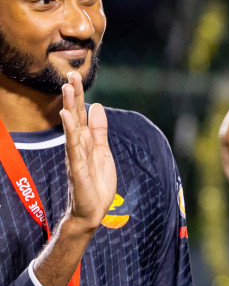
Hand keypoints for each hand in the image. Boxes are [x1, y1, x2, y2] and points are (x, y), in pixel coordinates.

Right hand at [58, 70, 116, 230]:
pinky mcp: (77, 169)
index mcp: (85, 141)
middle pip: (74, 116)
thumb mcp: (103, 151)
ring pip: (72, 128)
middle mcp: (77, 145)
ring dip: (69, 109)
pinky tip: (67, 119)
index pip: (80, 114)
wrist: (92, 210)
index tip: (75, 76)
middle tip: (70, 75)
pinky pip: (73, 148)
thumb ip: (99, 130)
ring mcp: (76, 156)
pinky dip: (71, 133)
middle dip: (73, 96)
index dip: (79, 96)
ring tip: (67, 90)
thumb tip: (98, 107)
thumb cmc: (96, 182)